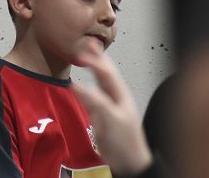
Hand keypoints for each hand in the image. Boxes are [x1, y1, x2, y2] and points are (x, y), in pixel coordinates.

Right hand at [72, 41, 152, 176]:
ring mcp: (110, 107)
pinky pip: (94, 95)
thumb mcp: (111, 121)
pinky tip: (82, 84)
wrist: (130, 164)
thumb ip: (96, 103)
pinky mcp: (103, 116)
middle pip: (107, 74)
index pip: (107, 73)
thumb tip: (78, 85)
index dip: (96, 61)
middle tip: (89, 43)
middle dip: (98, 58)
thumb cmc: (125, 144)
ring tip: (87, 56)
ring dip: (95, 69)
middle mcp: (116, 98)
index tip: (83, 51)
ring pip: (101, 83)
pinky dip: (87, 85)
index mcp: (121, 97)